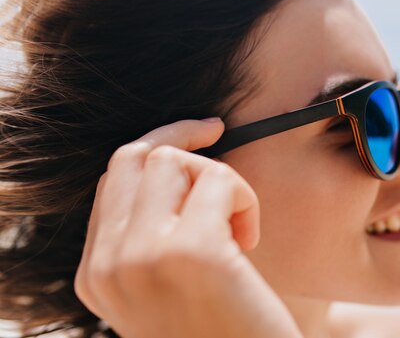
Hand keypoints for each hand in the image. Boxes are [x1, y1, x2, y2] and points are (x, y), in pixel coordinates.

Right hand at [74, 118, 302, 337]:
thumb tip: (176, 163)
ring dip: (219, 179)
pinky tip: (249, 240)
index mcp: (97, 274)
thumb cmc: (219, 331)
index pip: (114, 180)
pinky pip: (219, 179)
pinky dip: (244, 199)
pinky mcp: (190, 252)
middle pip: (137, 156)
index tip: (198, 135)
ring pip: (175, 159)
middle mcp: (109, 264)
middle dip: (184, 140)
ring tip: (238, 227)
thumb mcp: (164, 288)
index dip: (157, 145)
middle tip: (218, 136)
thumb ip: (148, 236)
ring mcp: (143, 256)